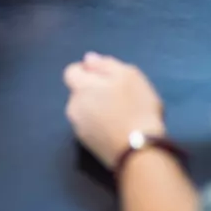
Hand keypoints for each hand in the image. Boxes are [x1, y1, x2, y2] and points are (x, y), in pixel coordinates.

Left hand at [64, 52, 165, 168]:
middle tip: (119, 95)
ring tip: (121, 113)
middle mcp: (73, 107)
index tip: (107, 76)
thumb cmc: (136, 108)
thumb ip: (105, 64)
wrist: (138, 151)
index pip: (71, 71)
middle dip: (94, 90)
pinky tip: (119, 128)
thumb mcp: (128, 75)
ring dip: (97, 108)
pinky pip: (91, 126)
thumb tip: (88, 59)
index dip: (87, 71)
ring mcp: (79, 128)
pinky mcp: (87, 145)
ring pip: (85, 110)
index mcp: (81, 87)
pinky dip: (100, 124)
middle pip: (79, 92)